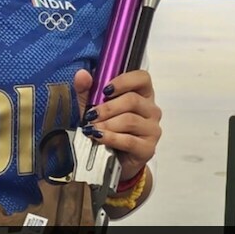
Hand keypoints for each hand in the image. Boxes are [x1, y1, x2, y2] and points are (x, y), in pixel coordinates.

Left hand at [73, 68, 161, 182]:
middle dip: (108, 108)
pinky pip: (129, 140)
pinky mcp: (148, 148)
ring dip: (107, 124)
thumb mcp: (93, 106)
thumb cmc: (106, 127)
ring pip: (130, 120)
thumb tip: (82, 75)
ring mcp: (152, 129)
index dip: (124, 81)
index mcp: (142, 94)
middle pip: (133, 100)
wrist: (110, 158)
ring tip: (92, 128)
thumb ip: (87, 89)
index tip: (105, 89)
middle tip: (91, 115)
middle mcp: (151, 110)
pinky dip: (110, 138)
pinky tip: (98, 137)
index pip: (142, 78)